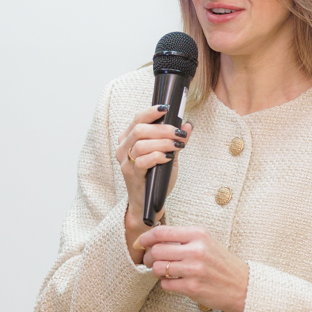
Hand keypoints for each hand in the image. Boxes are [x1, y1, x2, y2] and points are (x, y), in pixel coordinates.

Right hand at [116, 105, 192, 262]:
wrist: (149, 202)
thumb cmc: (156, 176)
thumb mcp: (169, 154)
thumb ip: (176, 139)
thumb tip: (188, 124)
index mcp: (129, 139)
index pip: (138, 119)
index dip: (152, 112)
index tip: (167, 109)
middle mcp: (123, 148)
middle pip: (140, 129)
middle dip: (162, 129)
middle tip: (179, 133)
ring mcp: (126, 162)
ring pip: (141, 144)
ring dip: (163, 142)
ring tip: (177, 145)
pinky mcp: (131, 175)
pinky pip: (143, 161)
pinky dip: (158, 156)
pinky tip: (168, 157)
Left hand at [133, 226, 248, 311]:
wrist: (243, 285)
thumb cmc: (222, 264)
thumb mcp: (206, 242)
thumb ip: (183, 239)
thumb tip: (153, 240)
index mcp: (198, 234)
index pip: (162, 232)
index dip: (145, 238)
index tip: (140, 243)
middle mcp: (196, 250)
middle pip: (156, 250)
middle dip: (148, 257)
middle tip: (150, 261)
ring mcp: (194, 269)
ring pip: (157, 268)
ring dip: (156, 271)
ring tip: (164, 272)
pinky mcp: (193, 287)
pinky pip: (165, 284)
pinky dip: (166, 284)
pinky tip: (175, 282)